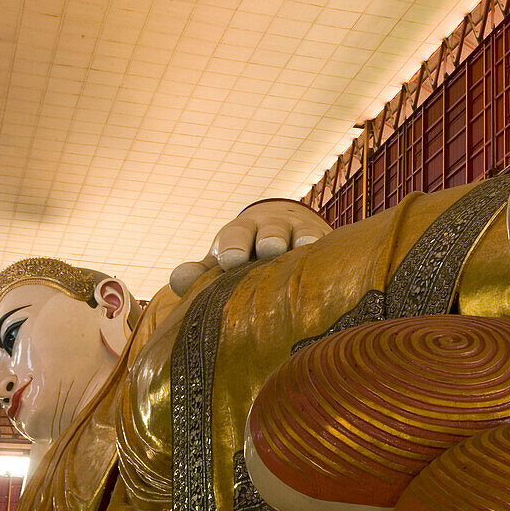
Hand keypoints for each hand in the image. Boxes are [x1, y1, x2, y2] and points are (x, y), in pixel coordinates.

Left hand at [169, 199, 330, 295]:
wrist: (285, 231)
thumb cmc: (247, 256)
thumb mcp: (222, 262)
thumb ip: (201, 273)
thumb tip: (178, 281)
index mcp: (240, 233)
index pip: (234, 236)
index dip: (233, 247)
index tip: (230, 261)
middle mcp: (270, 228)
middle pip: (269, 230)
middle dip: (268, 238)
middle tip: (268, 249)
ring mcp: (300, 233)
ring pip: (301, 233)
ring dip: (300, 240)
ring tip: (302, 249)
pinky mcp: (325, 241)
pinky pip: (327, 242)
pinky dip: (328, 248)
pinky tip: (331, 257)